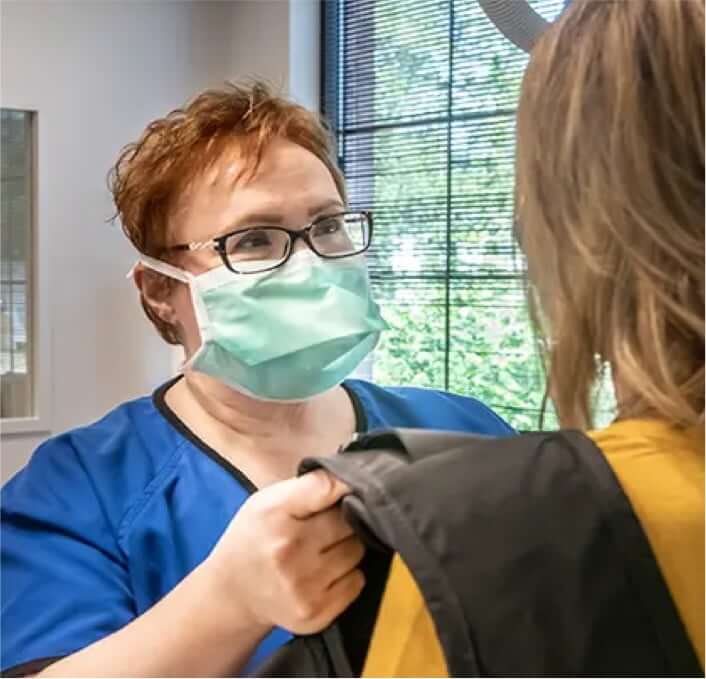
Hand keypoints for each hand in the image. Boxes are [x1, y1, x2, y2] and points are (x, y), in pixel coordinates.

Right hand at [205, 470, 363, 634]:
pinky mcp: (316, 613)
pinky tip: (324, 571)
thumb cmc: (256, 537)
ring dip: (347, 546)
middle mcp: (288, 551)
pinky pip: (357, 581)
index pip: (328, 487)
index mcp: (273, 513)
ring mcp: (303, 586)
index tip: (351, 483)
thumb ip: (309, 485)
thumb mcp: (267, 500)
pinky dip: (348, 574)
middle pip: (349, 520)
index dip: (345, 482)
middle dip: (345, 517)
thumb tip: (354, 477)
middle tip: (327, 522)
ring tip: (323, 548)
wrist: (233, 594)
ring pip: (357, 551)